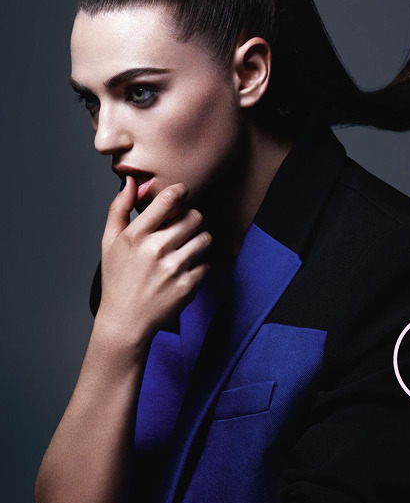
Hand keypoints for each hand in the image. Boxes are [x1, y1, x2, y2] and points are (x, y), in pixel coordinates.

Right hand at [97, 176, 211, 343]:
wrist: (125, 322)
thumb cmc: (117, 279)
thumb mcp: (109, 242)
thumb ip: (119, 208)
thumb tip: (131, 180)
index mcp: (136, 235)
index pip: (169, 199)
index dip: (181, 192)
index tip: (182, 194)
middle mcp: (156, 250)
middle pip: (194, 217)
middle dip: (191, 220)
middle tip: (182, 229)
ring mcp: (173, 269)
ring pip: (205, 238)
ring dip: (199, 240)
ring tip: (186, 248)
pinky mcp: (188, 286)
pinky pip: (207, 263)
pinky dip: (199, 265)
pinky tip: (184, 270)